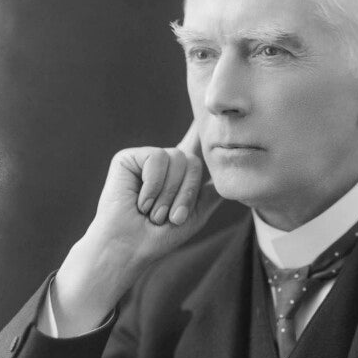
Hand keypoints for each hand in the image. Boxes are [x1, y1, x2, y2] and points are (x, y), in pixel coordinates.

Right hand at [89, 121, 220, 265]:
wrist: (130, 247)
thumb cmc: (159, 237)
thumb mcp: (195, 215)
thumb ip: (211, 193)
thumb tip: (228, 173)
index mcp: (179, 176)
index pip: (194, 147)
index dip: (200, 128)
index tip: (208, 110)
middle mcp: (164, 164)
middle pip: (193, 161)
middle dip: (186, 193)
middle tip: (170, 217)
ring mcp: (146, 159)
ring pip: (176, 158)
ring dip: (168, 193)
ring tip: (154, 211)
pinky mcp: (128, 158)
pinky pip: (156, 158)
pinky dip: (152, 184)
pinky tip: (140, 200)